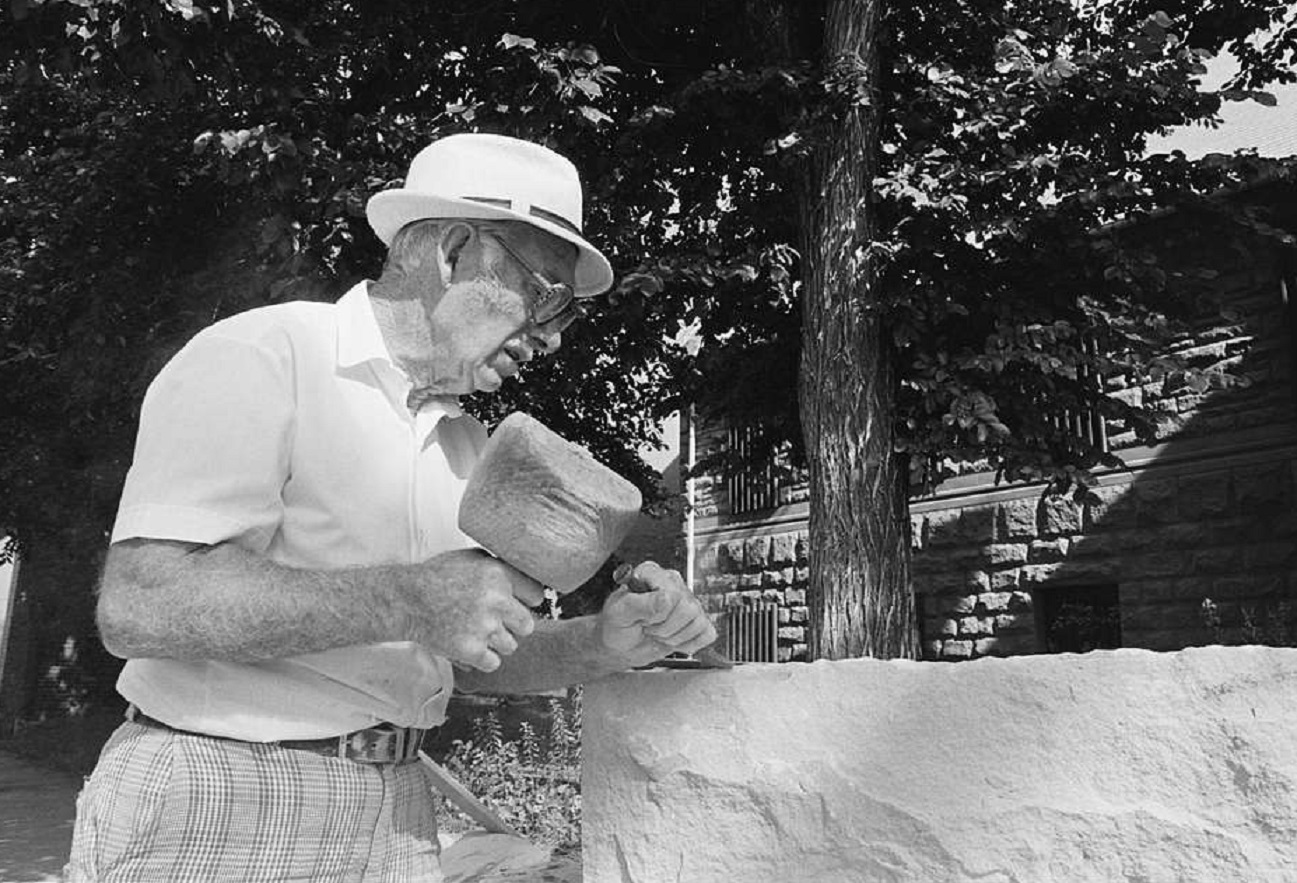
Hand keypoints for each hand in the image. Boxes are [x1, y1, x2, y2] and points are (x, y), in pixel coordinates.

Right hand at [405, 548, 544, 671]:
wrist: (406, 600)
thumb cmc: (435, 577)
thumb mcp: (470, 559)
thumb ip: (499, 568)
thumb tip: (525, 581)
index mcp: (498, 574)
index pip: (536, 595)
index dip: (525, 602)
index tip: (516, 606)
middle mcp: (496, 599)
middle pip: (527, 625)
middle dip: (512, 626)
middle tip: (493, 623)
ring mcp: (485, 626)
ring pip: (510, 646)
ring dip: (495, 643)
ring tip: (474, 632)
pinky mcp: (472, 650)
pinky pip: (493, 663)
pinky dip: (482, 659)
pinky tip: (468, 646)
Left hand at [599, 561, 717, 666]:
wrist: (620, 646)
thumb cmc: (616, 625)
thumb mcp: (618, 613)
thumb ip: (639, 604)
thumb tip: (666, 599)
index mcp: (653, 573)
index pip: (672, 594)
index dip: (658, 613)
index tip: (642, 618)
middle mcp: (673, 584)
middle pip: (689, 608)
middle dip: (666, 627)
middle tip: (649, 627)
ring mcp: (687, 602)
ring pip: (699, 622)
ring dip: (675, 637)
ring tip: (658, 633)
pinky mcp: (696, 621)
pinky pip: (707, 634)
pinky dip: (689, 644)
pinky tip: (672, 640)